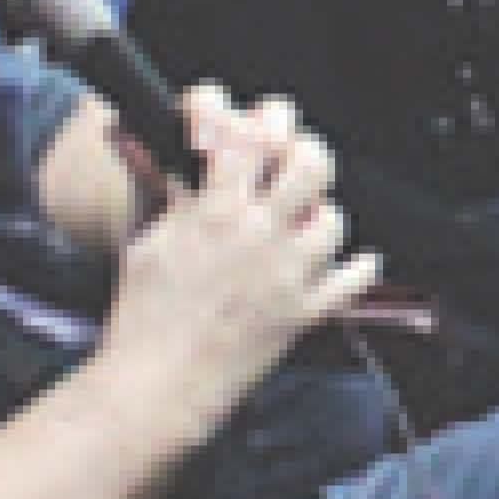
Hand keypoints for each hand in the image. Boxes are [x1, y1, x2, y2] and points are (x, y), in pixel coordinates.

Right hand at [99, 90, 370, 431]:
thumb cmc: (142, 318)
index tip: (229, 113)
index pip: (241, 134)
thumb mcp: (146, 241)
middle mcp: (261, 235)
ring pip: (334, 217)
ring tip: (299, 221)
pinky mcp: (306, 311)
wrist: (158, 385)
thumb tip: (163, 152)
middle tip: (285, 156)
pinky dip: (355, 266)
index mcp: (215, 212)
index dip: (237, 113)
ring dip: (318, 214)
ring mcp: (289, 273)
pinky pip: (355, 277)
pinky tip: (344, 262)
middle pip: (309, 162)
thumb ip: (167, 193)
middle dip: (299, 149)